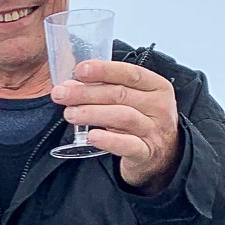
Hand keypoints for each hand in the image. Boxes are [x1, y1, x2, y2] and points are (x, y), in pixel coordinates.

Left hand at [50, 58, 180, 193]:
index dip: (104, 70)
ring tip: (69, 113)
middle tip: (61, 94)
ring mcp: (154, 130)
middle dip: (86, 93)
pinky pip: (128, 145)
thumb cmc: (141, 119)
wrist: (163, 154)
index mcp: (156, 86)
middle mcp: (159, 107)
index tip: (80, 70)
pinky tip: (91, 136)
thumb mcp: (131, 99)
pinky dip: (108, 140)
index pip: (130, 73)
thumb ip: (104, 88)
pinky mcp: (147, 152)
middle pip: (120, 94)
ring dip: (92, 113)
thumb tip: (70, 84)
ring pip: (122, 117)